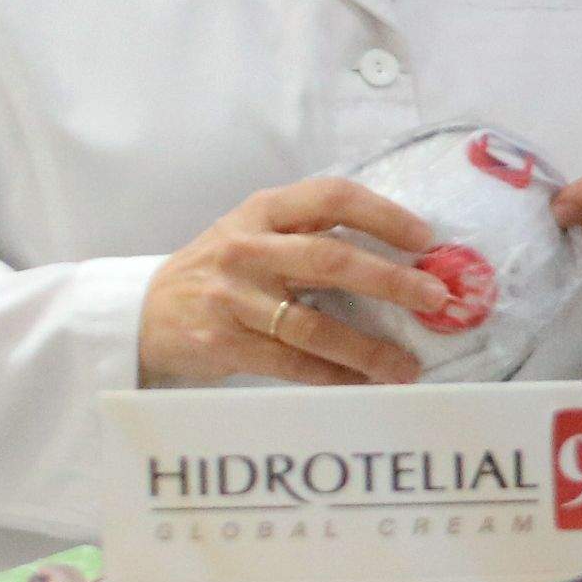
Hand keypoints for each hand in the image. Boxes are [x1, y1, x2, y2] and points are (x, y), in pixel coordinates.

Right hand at [137, 179, 448, 386]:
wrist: (145, 313)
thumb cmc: (221, 271)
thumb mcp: (255, 234)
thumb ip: (311, 235)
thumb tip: (403, 258)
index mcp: (263, 210)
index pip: (331, 197)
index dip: (383, 214)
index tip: (424, 237)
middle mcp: (248, 248)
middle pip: (330, 259)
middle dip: (391, 281)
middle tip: (435, 298)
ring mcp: (232, 297)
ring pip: (314, 324)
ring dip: (368, 348)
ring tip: (407, 366)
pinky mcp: (223, 342)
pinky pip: (291, 363)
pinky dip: (333, 377)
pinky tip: (363, 384)